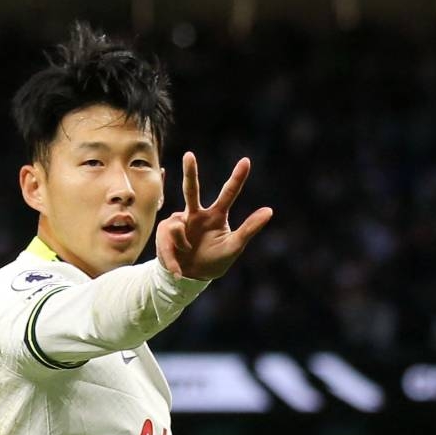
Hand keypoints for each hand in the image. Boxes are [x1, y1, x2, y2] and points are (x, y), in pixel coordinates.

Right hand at [156, 152, 272, 280]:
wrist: (191, 279)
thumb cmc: (215, 260)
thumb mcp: (235, 246)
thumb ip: (250, 228)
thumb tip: (270, 210)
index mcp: (216, 216)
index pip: (228, 193)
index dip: (237, 178)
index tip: (246, 160)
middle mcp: (197, 214)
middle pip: (192, 190)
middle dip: (190, 172)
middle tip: (189, 155)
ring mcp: (179, 222)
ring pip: (177, 225)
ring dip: (182, 244)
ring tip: (187, 254)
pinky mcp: (165, 232)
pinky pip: (168, 241)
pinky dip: (173, 258)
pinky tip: (178, 268)